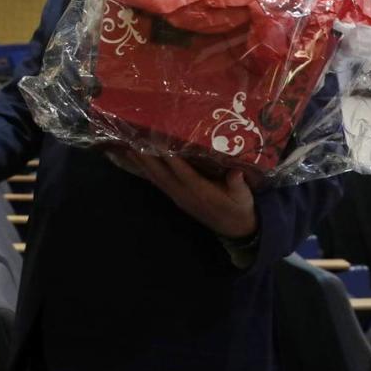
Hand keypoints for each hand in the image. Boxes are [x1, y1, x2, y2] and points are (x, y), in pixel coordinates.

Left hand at [128, 153, 256, 238]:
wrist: (235, 229)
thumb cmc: (239, 208)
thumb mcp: (244, 197)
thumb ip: (238, 185)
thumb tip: (236, 173)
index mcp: (201, 191)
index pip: (182, 173)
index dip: (170, 159)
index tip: (158, 143)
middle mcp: (185, 194)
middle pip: (161, 174)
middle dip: (146, 158)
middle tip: (131, 141)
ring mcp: (178, 197)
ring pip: (156, 178)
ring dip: (141, 164)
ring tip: (126, 148)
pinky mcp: (176, 198)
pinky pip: (158, 183)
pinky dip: (146, 171)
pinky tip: (137, 161)